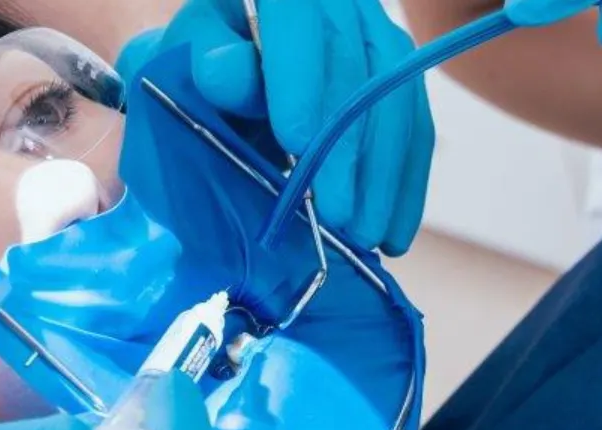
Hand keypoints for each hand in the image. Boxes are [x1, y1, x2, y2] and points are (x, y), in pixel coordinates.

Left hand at [118, 0, 435, 254]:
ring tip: (364, 235)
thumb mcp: (186, 60)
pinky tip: (395, 233)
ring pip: (395, 103)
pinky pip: (415, 129)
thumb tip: (230, 74)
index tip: (296, 142)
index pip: (297, 22)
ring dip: (383, 177)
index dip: (300, 80)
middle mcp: (341, 3)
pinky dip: (405, 184)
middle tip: (337, 214)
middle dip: (348, 150)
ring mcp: (378, 36)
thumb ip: (207, 66)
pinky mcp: (399, 77)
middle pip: (355, 70)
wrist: (228, 65)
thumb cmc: (201, 65)